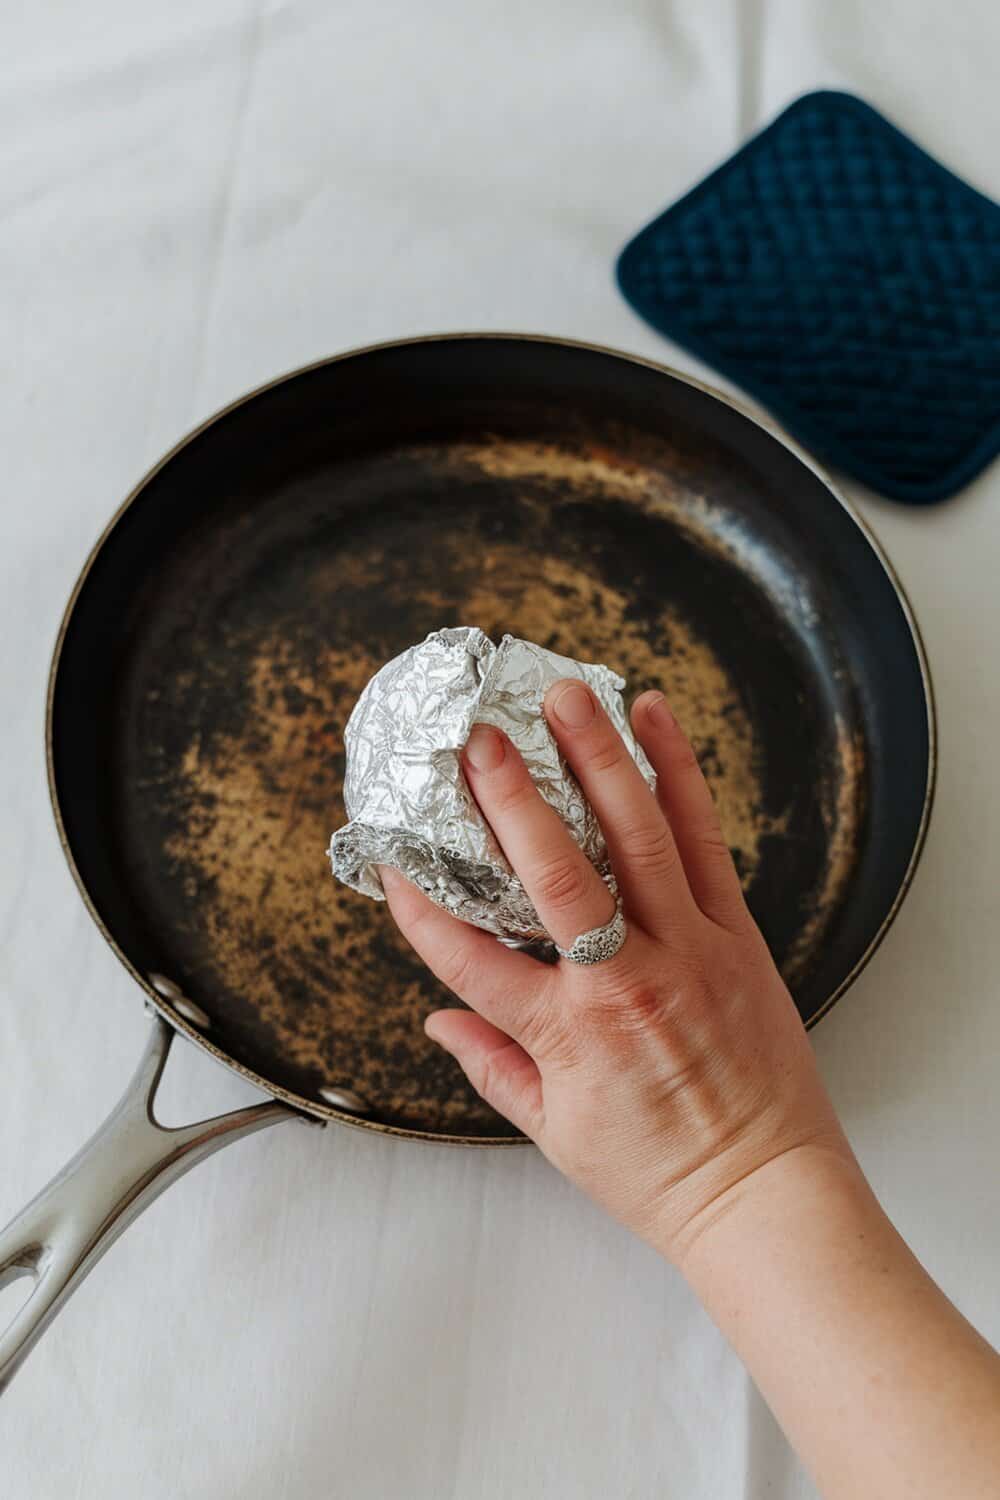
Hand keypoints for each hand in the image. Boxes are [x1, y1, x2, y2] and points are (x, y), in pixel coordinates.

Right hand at [381, 680, 853, 1263]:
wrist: (764, 1194)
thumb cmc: (660, 1172)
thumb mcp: (556, 1133)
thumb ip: (492, 1067)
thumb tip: (436, 1019)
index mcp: (568, 1035)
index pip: (471, 959)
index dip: (421, 909)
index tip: (388, 862)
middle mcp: (624, 981)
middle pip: (555, 874)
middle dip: (511, 798)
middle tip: (478, 736)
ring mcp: (687, 949)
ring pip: (638, 838)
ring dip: (600, 760)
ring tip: (567, 698)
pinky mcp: (735, 934)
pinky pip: (704, 842)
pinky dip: (680, 776)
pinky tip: (654, 720)